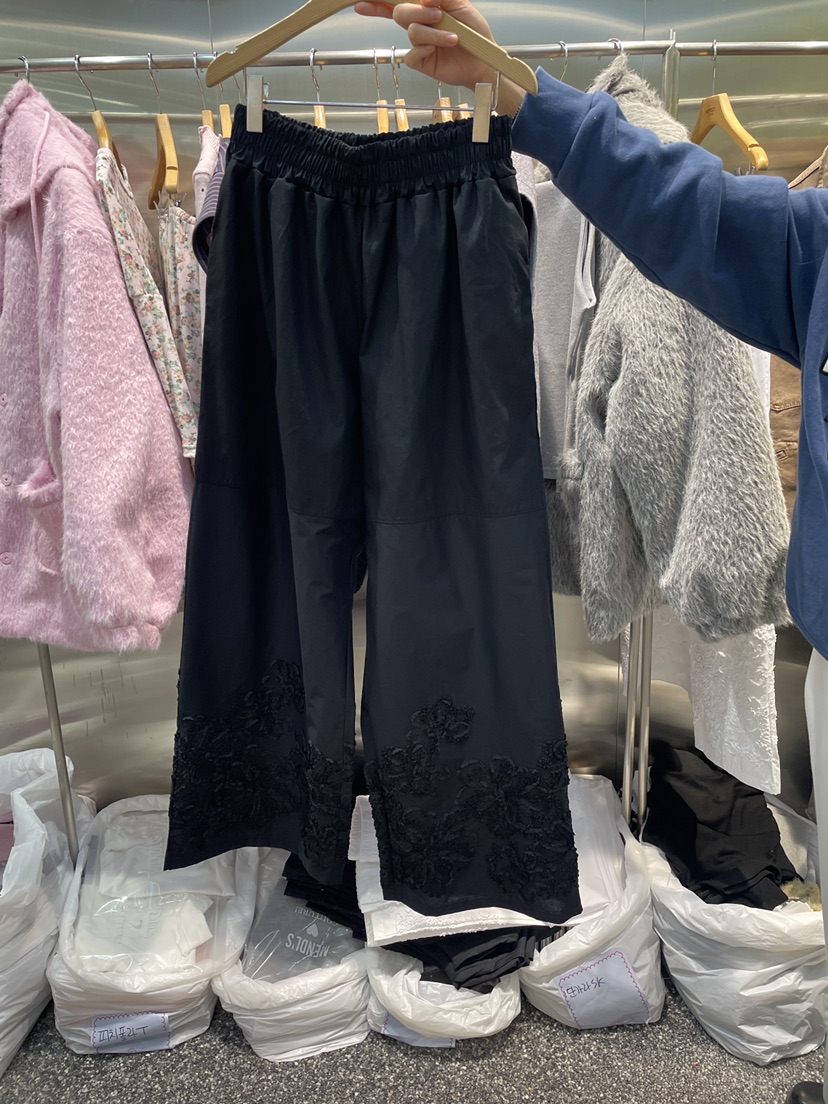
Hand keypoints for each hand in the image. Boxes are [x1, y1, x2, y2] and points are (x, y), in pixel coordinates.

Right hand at [353, 0, 525, 112]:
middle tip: (438, 16)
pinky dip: (425, 50)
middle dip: (418, 13)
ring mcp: (419, 43)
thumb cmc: (474, 33)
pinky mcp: (421, 61)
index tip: (361, 4)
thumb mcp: (461, 5)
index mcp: (425, 9)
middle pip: (400, 13)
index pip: (397, 3)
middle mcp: (420, 24)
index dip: (378, 3)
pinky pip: (411, 54)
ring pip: (412, 32)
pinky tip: (439, 50)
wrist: (483, 60)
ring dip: (433, 33)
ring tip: (452, 38)